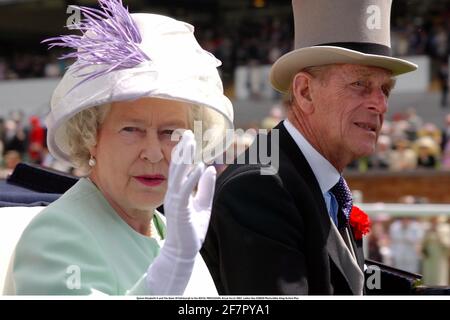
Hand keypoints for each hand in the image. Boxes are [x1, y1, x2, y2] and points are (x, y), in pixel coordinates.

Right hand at [163, 130, 215, 259]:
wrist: (183, 251)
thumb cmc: (191, 230)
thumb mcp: (203, 205)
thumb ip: (205, 187)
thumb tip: (210, 168)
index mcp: (179, 191)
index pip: (181, 168)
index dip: (185, 152)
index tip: (189, 137)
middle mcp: (174, 193)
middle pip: (177, 166)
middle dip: (182, 149)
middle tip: (187, 133)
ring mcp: (174, 200)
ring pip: (177, 174)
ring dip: (183, 158)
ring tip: (189, 143)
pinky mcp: (179, 209)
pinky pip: (184, 190)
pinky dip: (191, 178)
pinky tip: (198, 166)